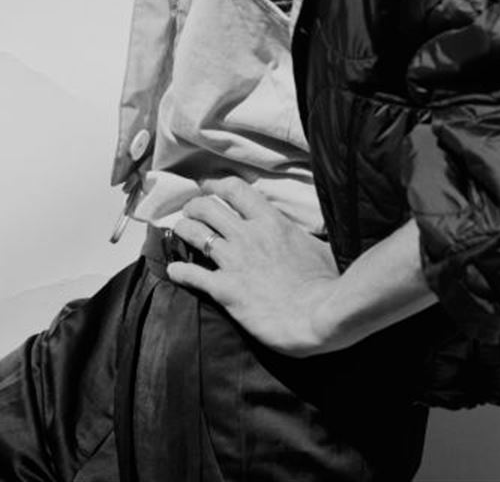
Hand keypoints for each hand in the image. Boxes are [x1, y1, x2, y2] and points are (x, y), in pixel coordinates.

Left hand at [167, 177, 342, 355]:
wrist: (319, 313)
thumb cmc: (325, 281)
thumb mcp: (318, 246)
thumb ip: (303, 237)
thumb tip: (309, 237)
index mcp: (271, 221)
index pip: (236, 189)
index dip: (217, 185)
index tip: (209, 187)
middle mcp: (248, 234)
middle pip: (208, 207)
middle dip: (194, 206)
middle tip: (191, 211)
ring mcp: (234, 261)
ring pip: (195, 234)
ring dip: (183, 230)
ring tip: (179, 231)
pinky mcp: (226, 289)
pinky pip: (192, 274)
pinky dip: (179, 272)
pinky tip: (173, 271)